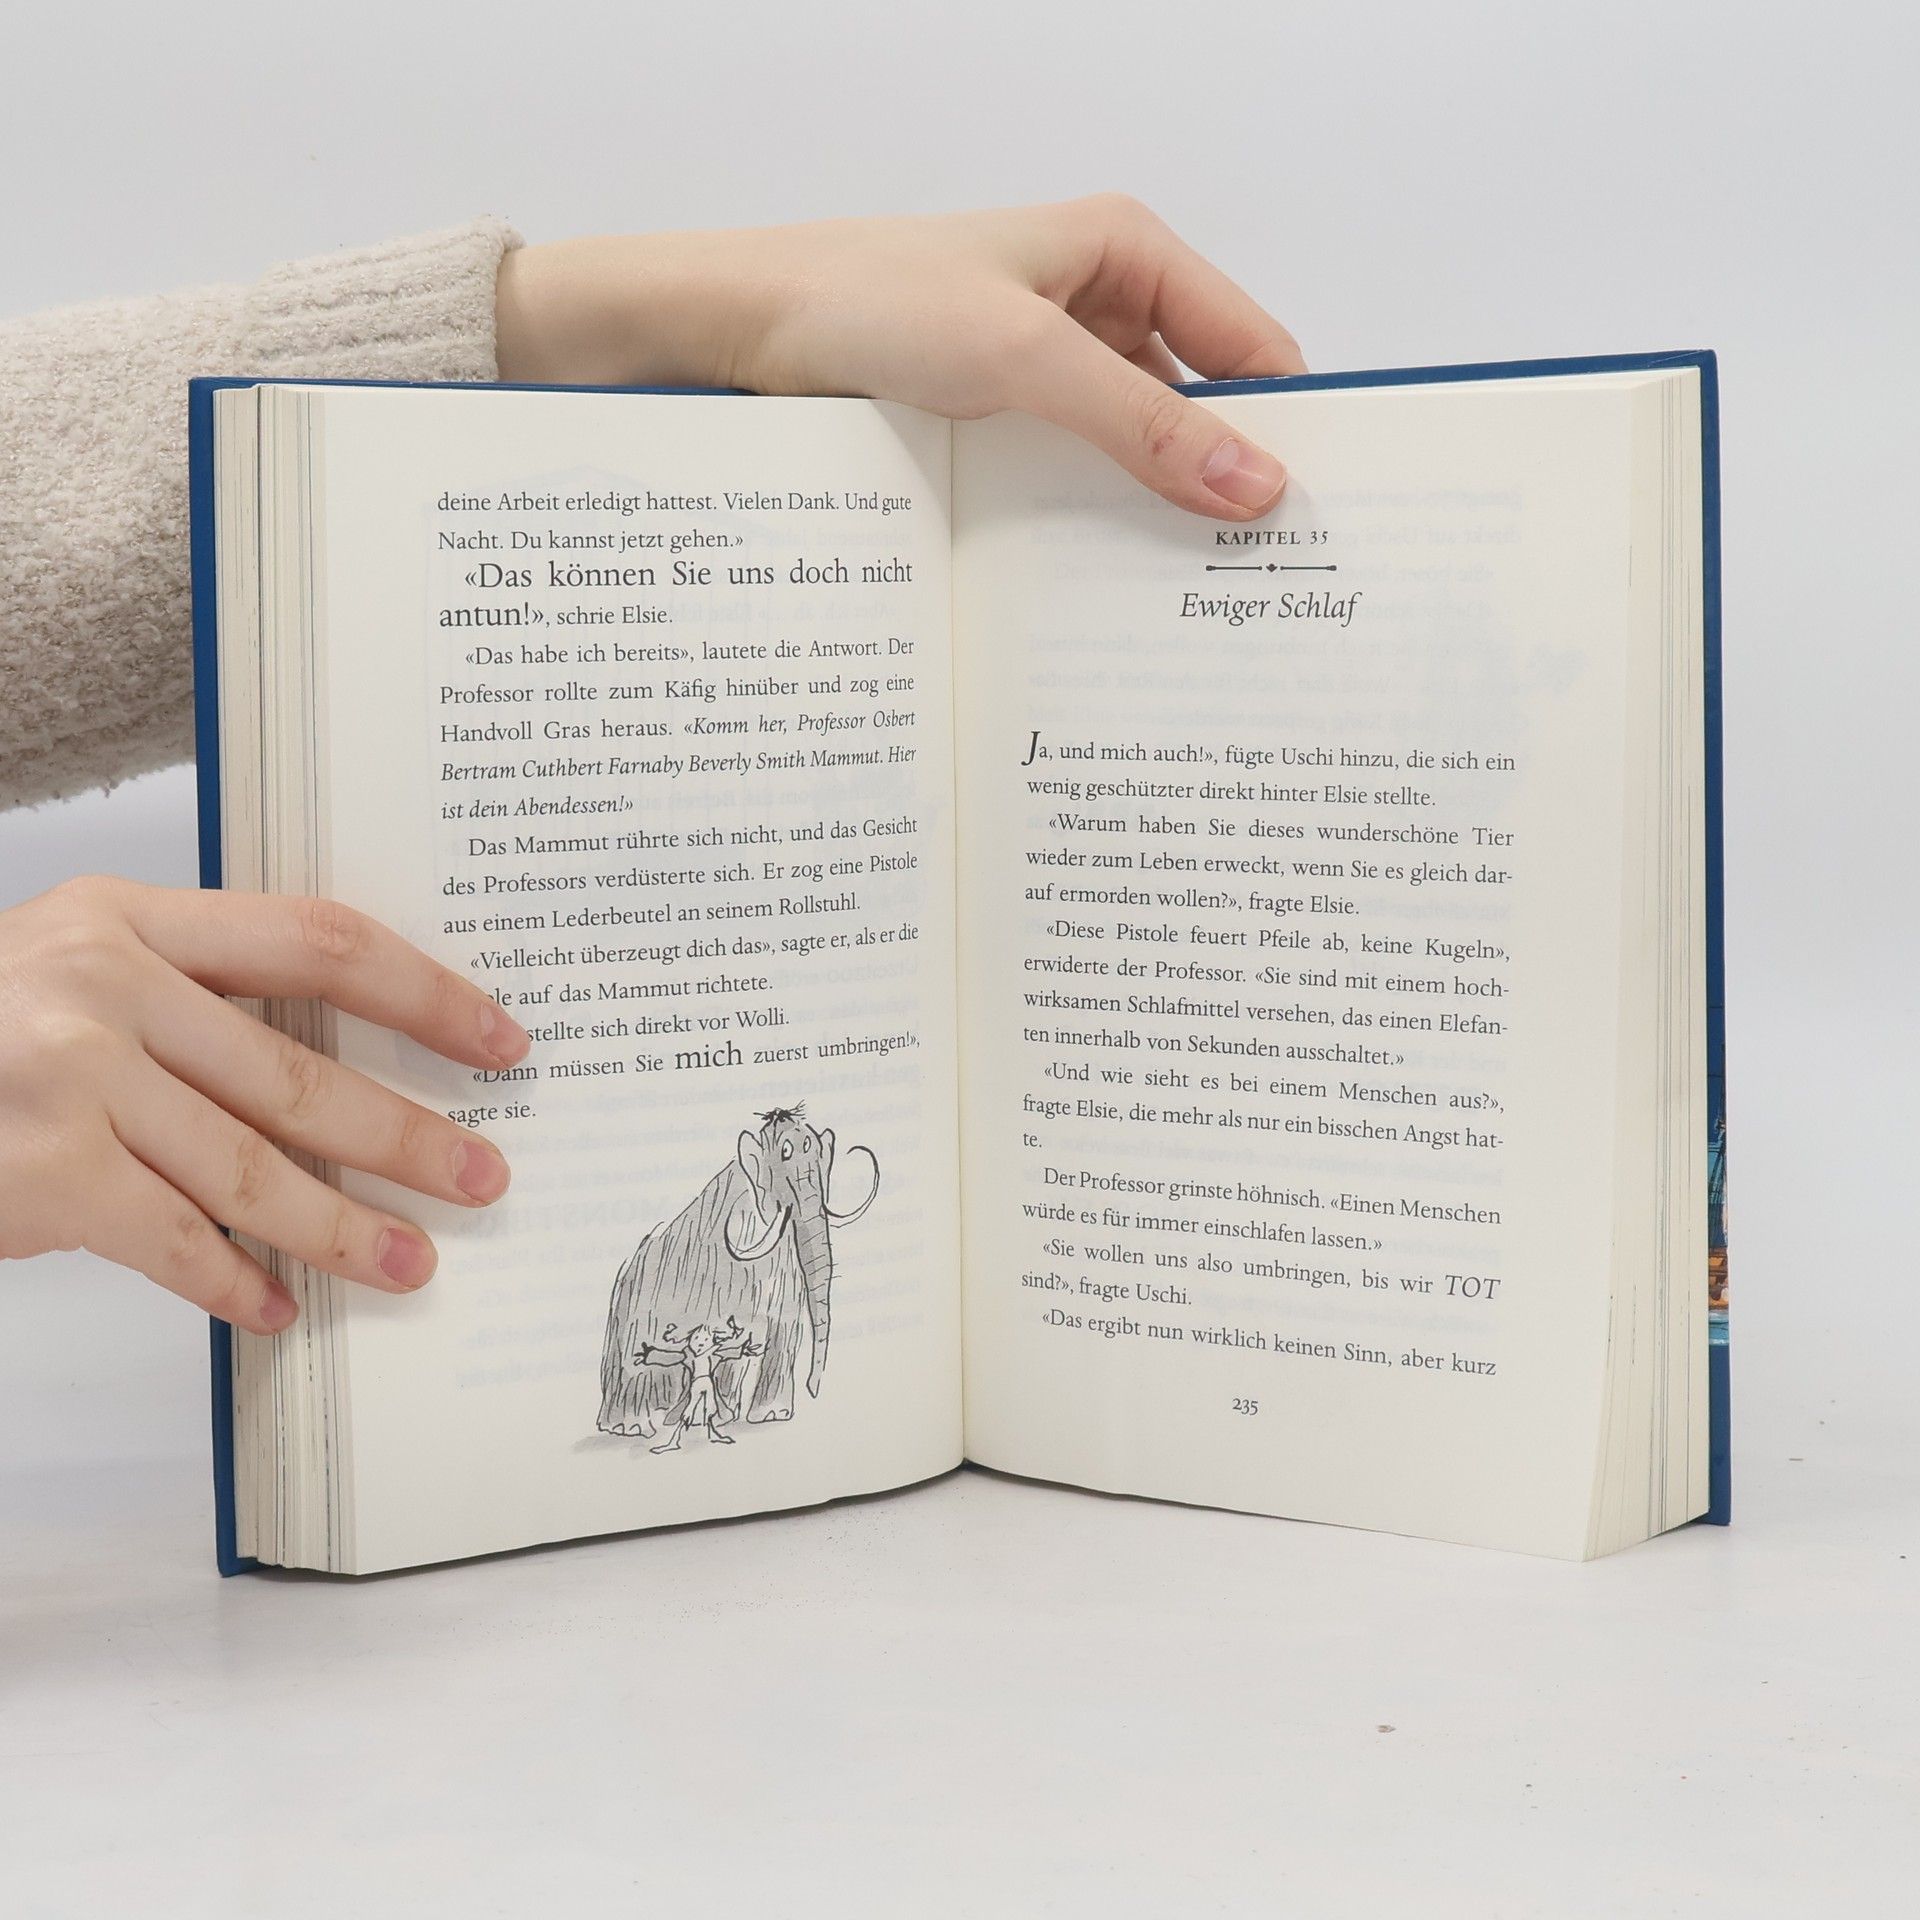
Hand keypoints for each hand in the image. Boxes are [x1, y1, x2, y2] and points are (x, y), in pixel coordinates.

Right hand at [0, 879, 529, 1333]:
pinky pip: (172, 1241)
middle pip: (299, 1070)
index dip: (426, 994)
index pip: (319, 941)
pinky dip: (234, 1281)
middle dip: (405, 1136)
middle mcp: (100, 985)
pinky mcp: (41, 1175)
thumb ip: (196, 993)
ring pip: (250, 1170)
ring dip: (341, 1228)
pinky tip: (279, 1306)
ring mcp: (65, 1080)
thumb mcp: (75, 967)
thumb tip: (354, 1063)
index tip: (500, 1041)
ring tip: (409, 1262)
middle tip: (483, 1177)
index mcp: (130, 916)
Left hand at [494, 195, 1303, 519]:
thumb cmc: (864, 301)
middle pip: (1195, 410)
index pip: (1250, 350)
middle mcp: (1095, 307)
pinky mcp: (994, 422)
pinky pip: (1067, 478)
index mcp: (1126, 253)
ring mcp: (1042, 371)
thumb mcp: (1022, 357)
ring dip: (1148, 517)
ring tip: (1179, 608)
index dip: (1287, 430)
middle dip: (1220, 487)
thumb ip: (1142, 425)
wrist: (729, 332)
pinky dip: (1086, 523)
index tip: (1313, 524)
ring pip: (1129, 455)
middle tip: (1253, 589)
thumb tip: (1256, 486)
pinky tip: (1095, 588)